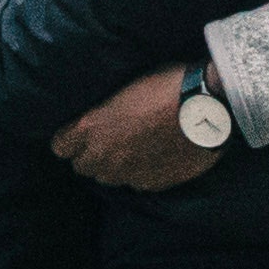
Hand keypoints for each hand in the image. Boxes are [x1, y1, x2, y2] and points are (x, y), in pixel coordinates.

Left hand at [57, 63, 223, 190]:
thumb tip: (105, 115)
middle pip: (82, 167)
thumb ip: (107, 110)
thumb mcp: (126, 87)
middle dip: (91, 154)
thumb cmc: (168, 84)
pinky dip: (141, 173)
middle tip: (110, 139)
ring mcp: (129, 173)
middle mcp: (105, 156)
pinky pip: (137, 183)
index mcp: (92, 128)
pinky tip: (156, 157)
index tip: (80, 131)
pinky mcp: (153, 184)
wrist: (208, 106)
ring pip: (108, 178)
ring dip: (115, 166)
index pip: (60, 146)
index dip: (69, 138)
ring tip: (133, 150)